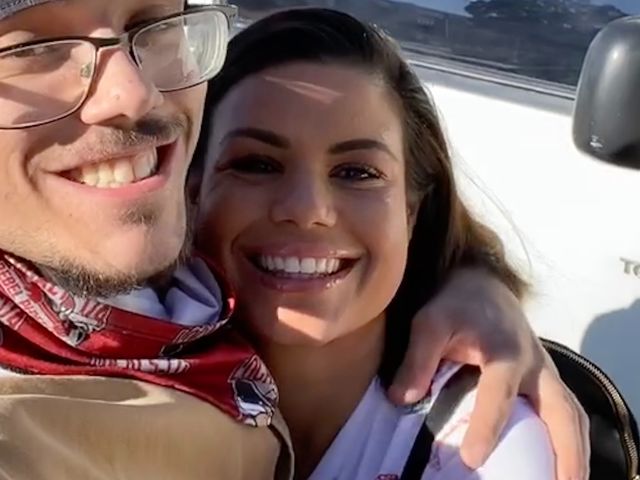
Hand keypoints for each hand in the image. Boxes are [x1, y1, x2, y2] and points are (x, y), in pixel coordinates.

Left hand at [387, 268, 589, 479]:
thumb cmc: (454, 305)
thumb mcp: (429, 323)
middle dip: (565, 451)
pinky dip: (570, 440)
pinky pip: (567, 411)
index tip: (473, 460)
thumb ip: (417, 359)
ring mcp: (544, 372)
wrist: (481, 284)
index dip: (487, 427)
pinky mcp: (546, 379)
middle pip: (562, 410)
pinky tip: (560, 465)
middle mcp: (533, 364)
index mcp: (503, 351)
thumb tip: (400, 400)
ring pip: (573, 414)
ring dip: (577, 452)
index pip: (498, 395)